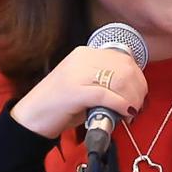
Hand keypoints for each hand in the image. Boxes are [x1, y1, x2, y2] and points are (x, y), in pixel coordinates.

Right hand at [10, 46, 147, 138]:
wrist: (31, 118)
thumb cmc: (61, 105)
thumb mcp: (85, 85)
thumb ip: (106, 82)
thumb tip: (134, 91)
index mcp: (85, 53)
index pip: (123, 57)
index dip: (138, 77)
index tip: (140, 94)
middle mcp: (81, 58)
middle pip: (125, 67)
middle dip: (138, 88)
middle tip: (138, 106)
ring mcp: (76, 73)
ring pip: (120, 79)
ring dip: (132, 98)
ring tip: (132, 112)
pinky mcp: (74, 91)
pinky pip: (106, 94)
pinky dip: (121, 105)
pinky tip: (125, 113)